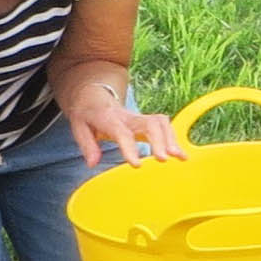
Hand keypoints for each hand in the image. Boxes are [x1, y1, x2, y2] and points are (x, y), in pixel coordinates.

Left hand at [68, 90, 185, 168]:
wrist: (94, 95)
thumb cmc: (87, 114)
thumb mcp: (78, 127)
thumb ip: (87, 145)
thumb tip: (92, 163)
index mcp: (109, 118)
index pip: (122, 132)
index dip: (130, 148)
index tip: (137, 165)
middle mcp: (128, 117)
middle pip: (149, 124)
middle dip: (159, 141)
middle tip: (164, 159)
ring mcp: (140, 117)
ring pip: (161, 122)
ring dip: (171, 139)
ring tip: (180, 157)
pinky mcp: (147, 121)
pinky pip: (165, 126)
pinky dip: (174, 139)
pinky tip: (182, 154)